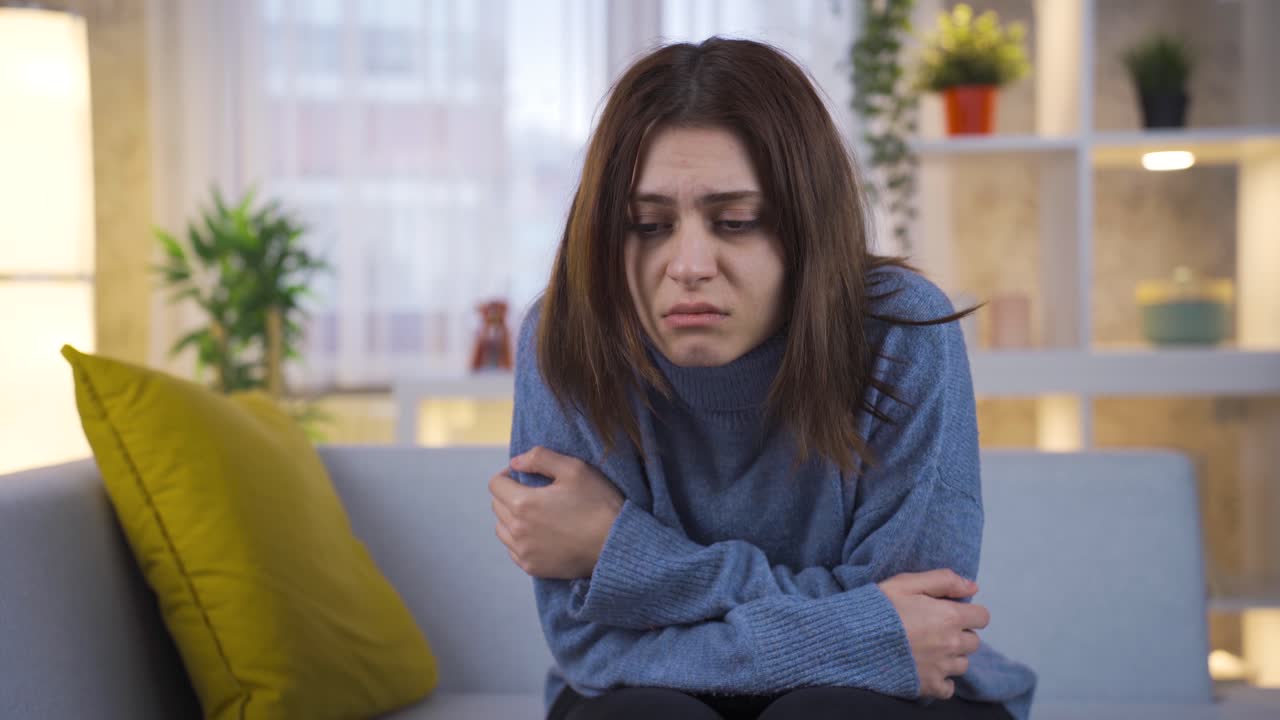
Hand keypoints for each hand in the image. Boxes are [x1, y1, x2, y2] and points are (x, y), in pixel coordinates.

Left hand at [488, 446, 624, 579]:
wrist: (616, 544)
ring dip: (511, 517)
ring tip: (534, 513)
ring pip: (501, 529)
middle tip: (532, 492)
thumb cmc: (598, 503)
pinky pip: (513, 550)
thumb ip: (539, 458)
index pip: (495, 485)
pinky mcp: (533, 567)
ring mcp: (524, 552)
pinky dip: (519, 539)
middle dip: (509, 494)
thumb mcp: (574, 469)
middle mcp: (517, 530)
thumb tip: (515, 462)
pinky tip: (539, 533)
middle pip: (496, 506)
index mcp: (523, 503)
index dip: (507, 475)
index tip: (522, 475)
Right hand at [878, 569, 987, 700]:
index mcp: (949, 616)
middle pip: (973, 642)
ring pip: (962, 664)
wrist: (855, 640)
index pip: (982, 617)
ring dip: (951, 656)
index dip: (968, 613)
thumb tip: (973, 587)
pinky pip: (949, 687)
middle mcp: (952, 643)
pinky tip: (926, 669)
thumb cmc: (879, 608)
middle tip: (934, 629)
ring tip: (927, 649)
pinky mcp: (929, 686)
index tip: (950, 612)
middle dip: (959, 634)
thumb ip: (943, 580)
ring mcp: (941, 667)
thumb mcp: (906, 582)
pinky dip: (942, 680)